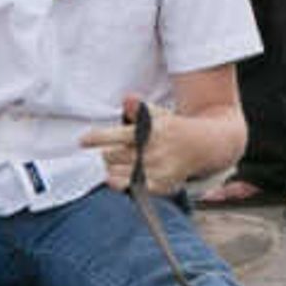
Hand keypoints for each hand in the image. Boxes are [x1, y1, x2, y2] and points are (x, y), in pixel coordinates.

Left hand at [80, 96, 196, 194]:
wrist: (203, 146)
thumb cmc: (173, 129)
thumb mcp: (159, 114)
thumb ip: (139, 109)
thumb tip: (127, 99)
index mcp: (150, 131)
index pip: (117, 136)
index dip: (97, 138)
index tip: (82, 141)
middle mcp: (152, 152)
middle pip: (111, 156)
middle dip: (106, 154)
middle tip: (108, 151)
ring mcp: (155, 170)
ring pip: (116, 173)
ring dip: (112, 168)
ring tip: (117, 163)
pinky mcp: (160, 185)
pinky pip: (129, 187)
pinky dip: (120, 182)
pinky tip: (121, 176)